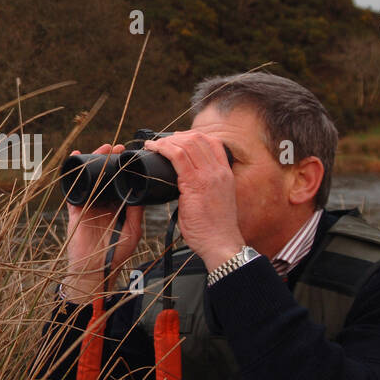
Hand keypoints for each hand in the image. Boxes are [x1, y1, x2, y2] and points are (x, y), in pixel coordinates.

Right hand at [62, 144, 143, 302]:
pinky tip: (75, 160)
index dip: (123, 169)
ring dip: (94, 163)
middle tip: (115, 148)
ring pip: (90, 179)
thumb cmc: (117, 253)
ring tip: (101, 149)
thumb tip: (140, 192)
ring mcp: (88, 206)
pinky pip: (73, 189)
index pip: (119, 183)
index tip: (128, 155)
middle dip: (109, 161)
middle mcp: (103, 204)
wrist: (96, 269)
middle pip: (105, 177)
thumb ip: (136, 211)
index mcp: (117, 207)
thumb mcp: (134, 230)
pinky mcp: (75, 210)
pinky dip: (73, 174)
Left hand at [143, 132, 244, 269]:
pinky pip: (177, 156)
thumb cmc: (214, 229)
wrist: (221, 244)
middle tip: (161, 142)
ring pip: (187, 143)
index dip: (193, 136)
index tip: (178, 139)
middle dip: (177, 136)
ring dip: (166, 141)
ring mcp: (209, 176)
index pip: (213, 142)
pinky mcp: (195, 184)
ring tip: (153, 145)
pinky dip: (163, 148)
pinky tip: (153, 149)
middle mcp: (219, 171)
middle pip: (198, 139)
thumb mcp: (214, 201)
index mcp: (226, 174)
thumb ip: (203, 188)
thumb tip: (184, 185)